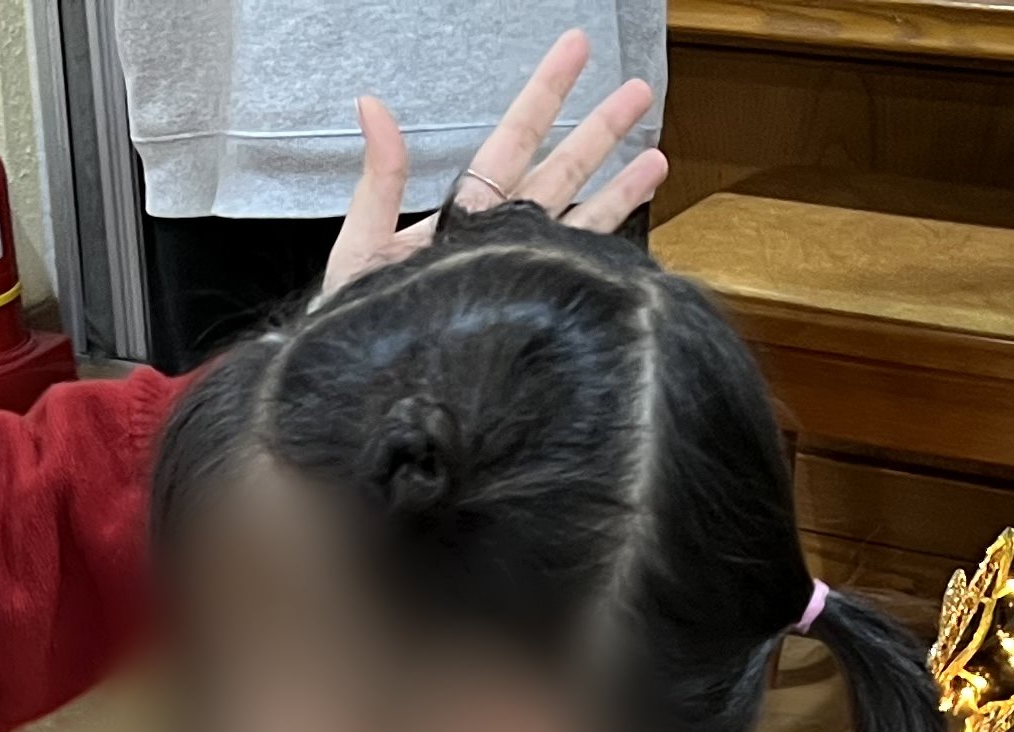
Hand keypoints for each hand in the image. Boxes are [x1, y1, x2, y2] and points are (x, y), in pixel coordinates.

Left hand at [319, 30, 668, 298]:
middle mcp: (498, 241)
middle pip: (559, 173)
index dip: (545, 95)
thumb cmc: (354, 332)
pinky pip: (576, 285)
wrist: (366, 400)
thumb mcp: (360, 248)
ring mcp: (518, 278)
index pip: (511, 142)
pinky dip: (606, 262)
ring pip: (579, 222)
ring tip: (659, 157)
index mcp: (461, 216)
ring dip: (620, 189)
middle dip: (600, 131)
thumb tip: (371, 104)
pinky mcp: (532, 319)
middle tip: (639, 91)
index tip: (575, 49)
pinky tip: (636, 247)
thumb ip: (378, 180)